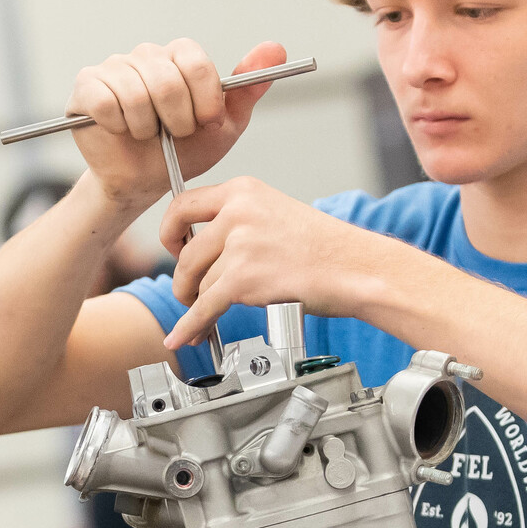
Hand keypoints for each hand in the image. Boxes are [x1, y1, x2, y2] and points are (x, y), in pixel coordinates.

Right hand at [66, 40, 287, 211]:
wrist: (143, 182)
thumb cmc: (183, 152)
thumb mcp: (223, 126)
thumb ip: (247, 89)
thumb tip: (275, 49)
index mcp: (179, 57)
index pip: (194, 61)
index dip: (203, 98)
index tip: (205, 122)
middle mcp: (145, 55)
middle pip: (165, 79)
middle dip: (176, 120)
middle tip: (174, 135)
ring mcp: (112, 68)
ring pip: (134, 93)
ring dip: (146, 129)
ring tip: (147, 137)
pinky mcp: (85, 88)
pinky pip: (104, 101)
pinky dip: (118, 125)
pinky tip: (121, 132)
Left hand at [157, 177, 410, 348]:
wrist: (356, 269)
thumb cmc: (325, 248)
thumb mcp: (274, 214)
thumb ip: (236, 222)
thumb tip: (197, 247)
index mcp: (242, 190)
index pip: (182, 205)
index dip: (170, 231)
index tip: (173, 247)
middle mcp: (237, 212)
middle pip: (185, 252)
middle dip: (183, 280)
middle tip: (190, 293)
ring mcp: (239, 245)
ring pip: (198, 283)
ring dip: (199, 305)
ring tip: (208, 315)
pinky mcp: (243, 279)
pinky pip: (204, 308)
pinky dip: (190, 326)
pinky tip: (182, 336)